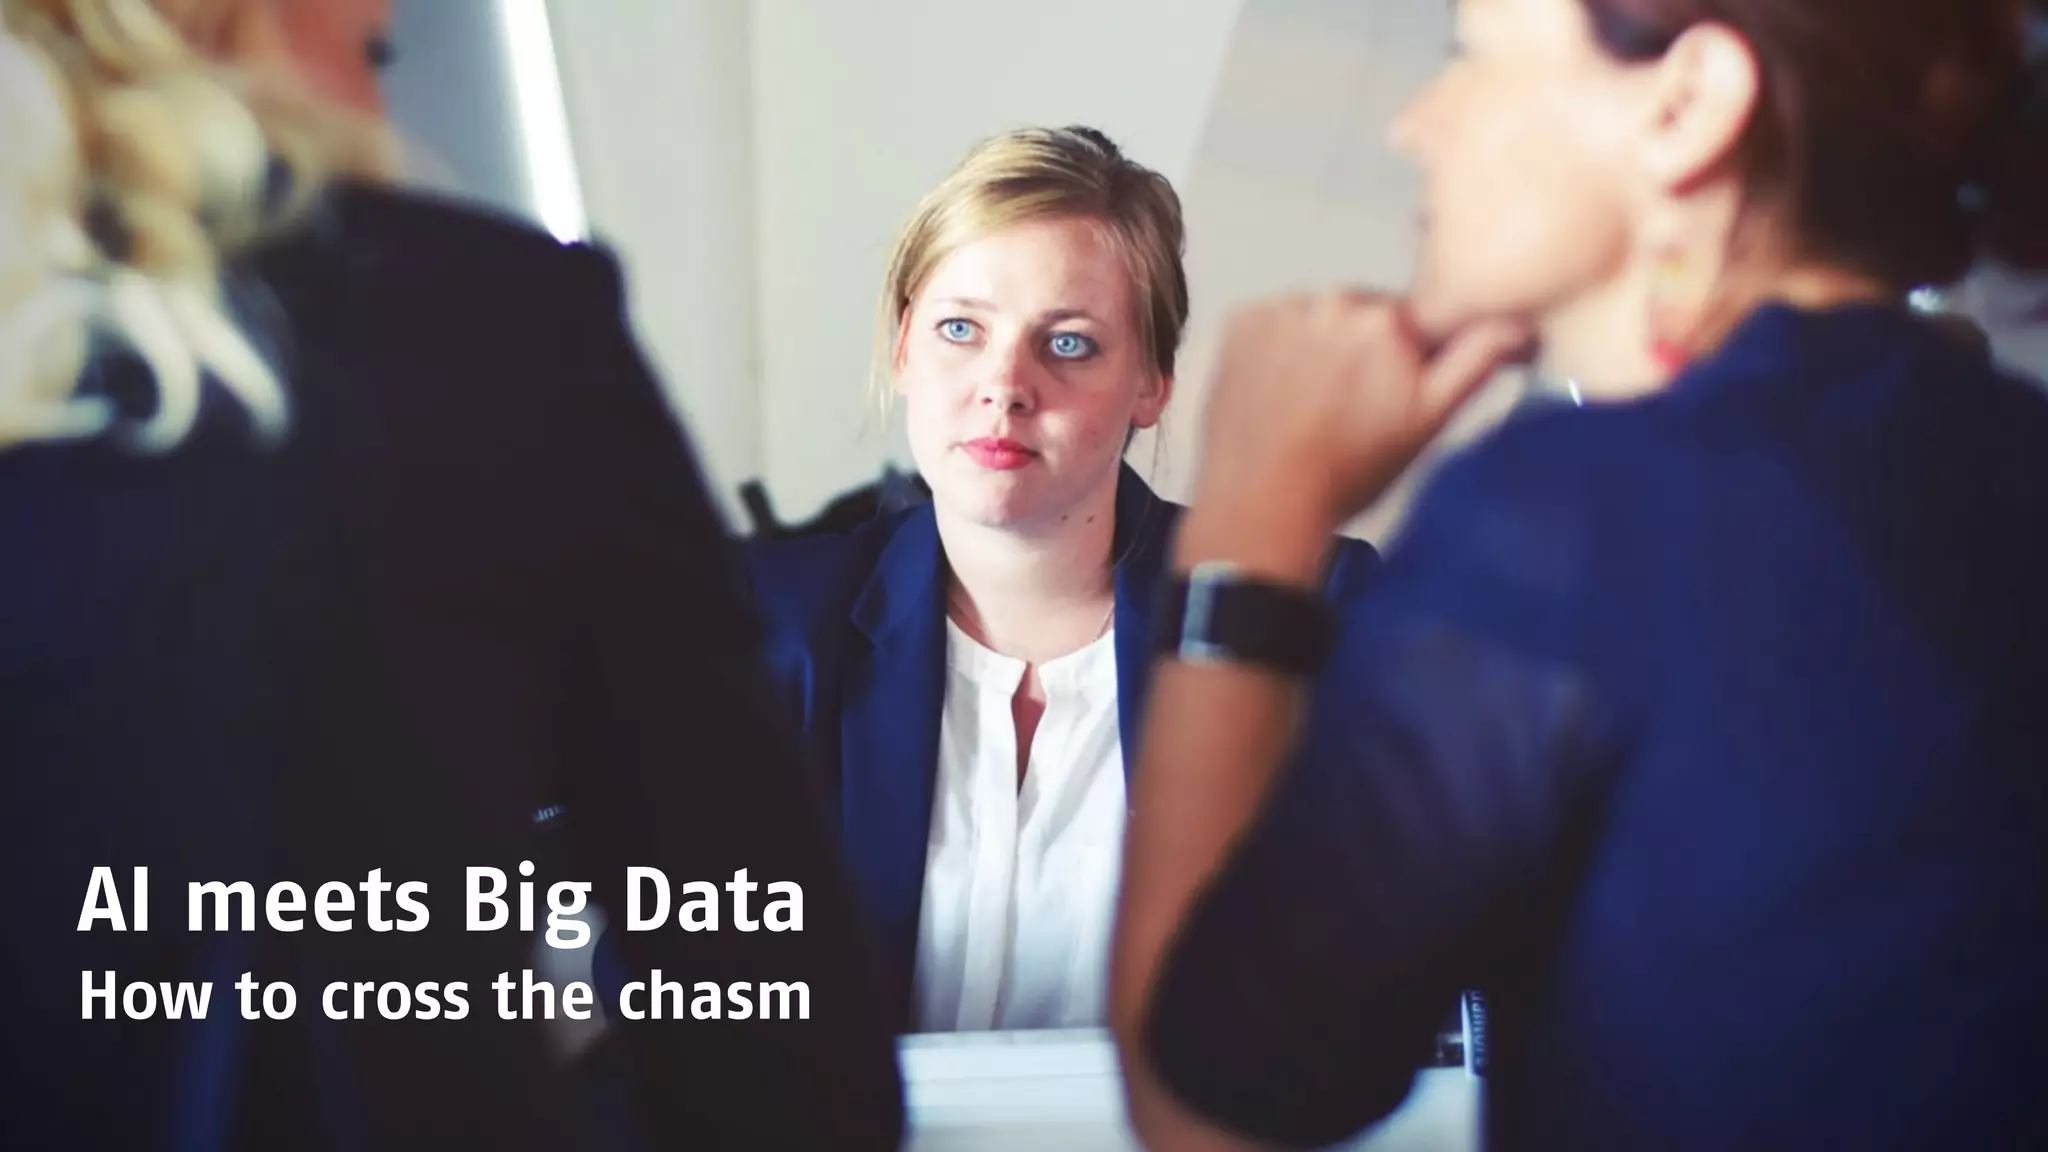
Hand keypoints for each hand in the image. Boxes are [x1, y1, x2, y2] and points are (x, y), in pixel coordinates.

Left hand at [1193, 291, 1531, 535]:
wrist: (1262, 501)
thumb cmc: (1351, 470)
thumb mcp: (1428, 421)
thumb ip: (1475, 360)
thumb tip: (1519, 321)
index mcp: (1389, 319)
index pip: (1416, 321)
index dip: (1410, 357)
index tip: (1393, 393)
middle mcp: (1335, 299)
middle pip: (1364, 315)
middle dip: (1365, 349)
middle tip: (1350, 408)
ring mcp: (1281, 308)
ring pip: (1318, 318)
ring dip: (1320, 346)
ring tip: (1309, 405)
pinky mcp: (1240, 322)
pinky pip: (1274, 323)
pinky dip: (1278, 348)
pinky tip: (1278, 392)